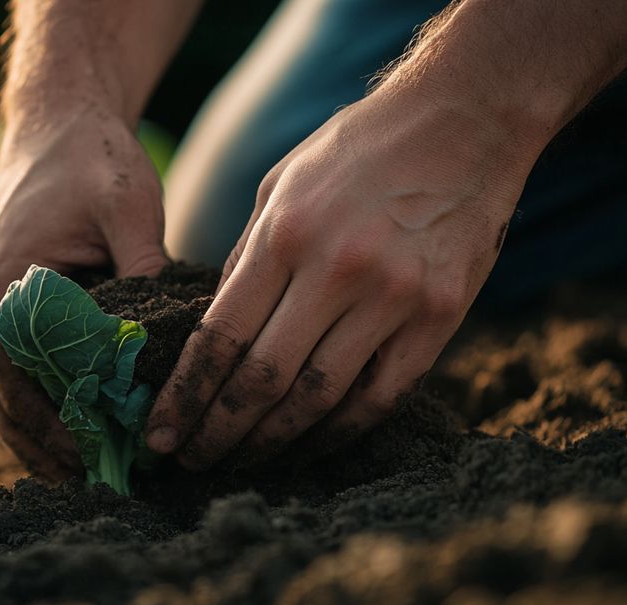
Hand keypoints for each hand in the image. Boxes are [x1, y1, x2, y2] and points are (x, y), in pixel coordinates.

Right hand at [0, 105, 168, 480]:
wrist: (56, 123)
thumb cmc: (91, 160)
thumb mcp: (128, 208)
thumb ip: (145, 271)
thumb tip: (176, 345)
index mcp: (2, 289)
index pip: (27, 382)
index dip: (67, 427)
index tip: (108, 459)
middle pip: (8, 404)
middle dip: (53, 447)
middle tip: (103, 485)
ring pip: (2, 400)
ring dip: (39, 439)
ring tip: (85, 477)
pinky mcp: (1, 314)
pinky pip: (9, 378)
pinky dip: (33, 412)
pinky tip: (70, 440)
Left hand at [145, 87, 540, 469]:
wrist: (465, 120)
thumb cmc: (358, 149)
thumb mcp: (281, 184)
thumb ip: (246, 258)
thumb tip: (216, 329)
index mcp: (284, 234)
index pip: (220, 337)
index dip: (185, 395)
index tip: (161, 434)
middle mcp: (336, 270)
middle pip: (263, 379)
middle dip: (219, 431)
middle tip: (192, 462)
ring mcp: (393, 297)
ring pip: (319, 399)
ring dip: (273, 442)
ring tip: (242, 462)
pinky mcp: (439, 316)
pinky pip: (381, 395)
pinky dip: (340, 431)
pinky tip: (309, 445)